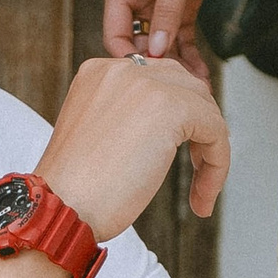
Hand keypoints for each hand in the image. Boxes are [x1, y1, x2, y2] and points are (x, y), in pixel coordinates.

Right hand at [37, 52, 231, 237]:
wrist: (60, 208)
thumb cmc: (74, 190)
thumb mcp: (100, 137)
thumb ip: (130, 119)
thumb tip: (169, 128)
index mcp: (99, 72)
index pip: (158, 79)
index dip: (178, 115)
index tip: (180, 152)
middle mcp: (122, 69)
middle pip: (185, 84)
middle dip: (199, 125)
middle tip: (199, 166)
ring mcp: (146, 84)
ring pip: (205, 107)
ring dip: (210, 148)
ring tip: (201, 188)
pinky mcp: (170, 107)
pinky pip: (215, 130)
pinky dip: (217, 165)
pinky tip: (202, 196)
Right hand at [102, 0, 253, 85]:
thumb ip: (167, 10)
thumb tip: (154, 49)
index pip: (114, 32)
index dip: (128, 57)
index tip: (148, 78)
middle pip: (137, 43)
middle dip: (155, 67)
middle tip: (175, 91)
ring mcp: (160, 1)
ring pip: (161, 44)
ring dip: (176, 66)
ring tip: (193, 90)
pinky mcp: (183, 3)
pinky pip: (181, 36)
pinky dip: (190, 55)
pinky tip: (201, 74)